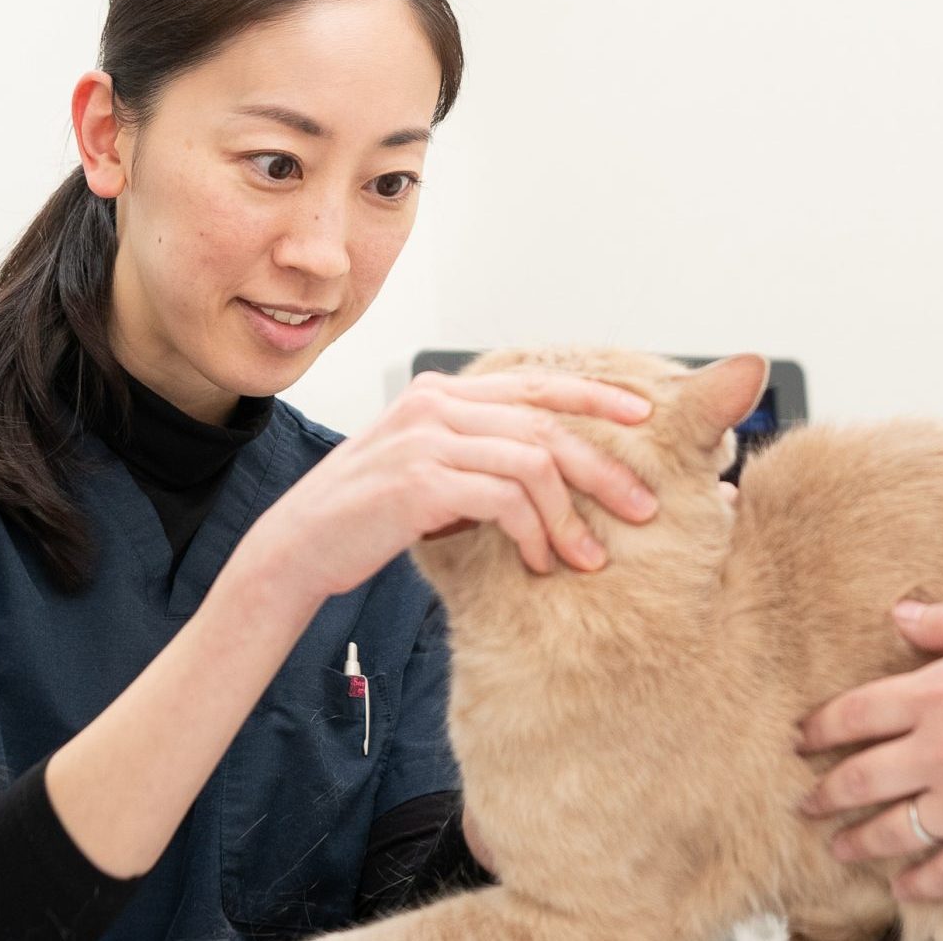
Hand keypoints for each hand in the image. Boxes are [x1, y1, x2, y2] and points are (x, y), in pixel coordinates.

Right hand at [235, 369, 659, 605]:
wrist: (297, 547)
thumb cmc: (368, 514)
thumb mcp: (426, 467)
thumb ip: (477, 452)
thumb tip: (549, 469)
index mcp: (440, 393)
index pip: (535, 382)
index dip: (595, 394)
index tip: (644, 414)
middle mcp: (434, 405)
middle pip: (546, 424)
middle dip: (604, 468)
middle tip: (644, 507)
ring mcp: (425, 440)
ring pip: (533, 463)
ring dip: (570, 516)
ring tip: (587, 557)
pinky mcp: (419, 482)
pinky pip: (504, 500)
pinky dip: (534, 532)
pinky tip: (540, 562)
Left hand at [797, 599, 942, 900]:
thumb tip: (900, 614)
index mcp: (936, 694)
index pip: (857, 713)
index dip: (822, 728)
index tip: (802, 740)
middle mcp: (938, 753)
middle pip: (863, 778)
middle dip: (828, 792)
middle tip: (806, 804)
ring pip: (895, 829)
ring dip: (859, 841)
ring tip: (838, 848)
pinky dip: (921, 885)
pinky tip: (902, 889)